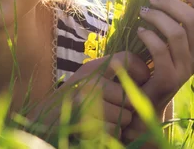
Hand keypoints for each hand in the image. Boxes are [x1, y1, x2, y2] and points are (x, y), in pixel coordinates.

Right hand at [27, 51, 149, 139]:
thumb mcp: (92, 81)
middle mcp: (89, 79)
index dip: (141, 70)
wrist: (45, 122)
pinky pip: (114, 130)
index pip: (127, 58)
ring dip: (119, 123)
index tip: (143, 81)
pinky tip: (97, 129)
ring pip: (125, 116)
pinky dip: (110, 134)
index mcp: (93, 67)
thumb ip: (114, 74)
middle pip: (130, 95)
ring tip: (103, 120)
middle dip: (128, 108)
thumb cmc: (76, 102)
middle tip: (114, 110)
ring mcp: (84, 100)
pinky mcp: (84, 121)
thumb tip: (148, 72)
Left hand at [123, 0, 193, 143]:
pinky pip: (160, 50)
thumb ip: (178, 20)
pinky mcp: (169, 78)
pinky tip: (139, 31)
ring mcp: (186, 69)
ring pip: (177, 33)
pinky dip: (148, 36)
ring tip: (143, 12)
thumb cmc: (157, 62)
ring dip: (157, 16)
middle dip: (172, 2)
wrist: (147, 100)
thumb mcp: (173, 41)